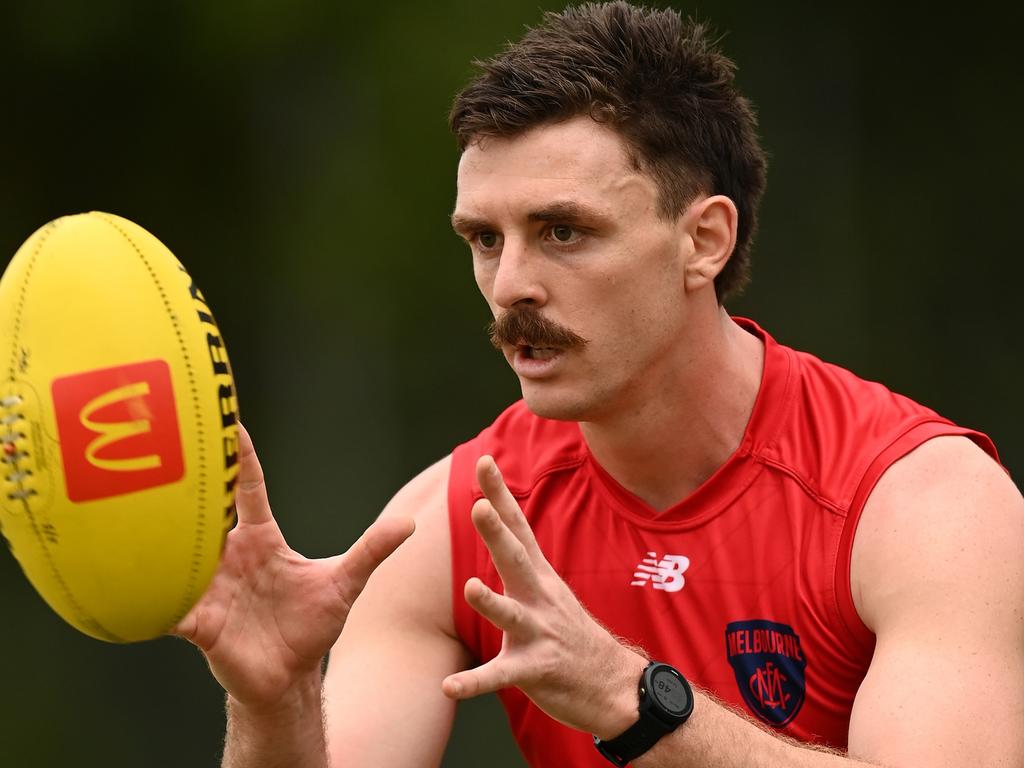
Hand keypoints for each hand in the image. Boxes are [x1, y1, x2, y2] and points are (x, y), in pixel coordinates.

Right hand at [172, 423, 413, 712]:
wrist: (288, 678)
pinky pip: (170, 604)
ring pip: (180, 552)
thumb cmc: (311, 625)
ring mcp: (210, 587)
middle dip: (189, 482)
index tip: (231, 424)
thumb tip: (409, 523)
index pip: (248, 490)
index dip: (240, 458)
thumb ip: (372, 550)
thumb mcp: (344, 583)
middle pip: (204, 511)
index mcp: (262, 540)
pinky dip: (156, 595)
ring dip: (167, 532)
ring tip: (143, 502)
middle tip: (173, 445)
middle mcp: (230, 556)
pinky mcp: (198, 622)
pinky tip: (138, 582)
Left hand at [441, 456, 646, 737]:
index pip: (518, 527)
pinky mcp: (536, 670)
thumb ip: (519, 558)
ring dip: (492, 603)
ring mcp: (540, 634)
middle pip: (516, 560)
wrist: (614, 685)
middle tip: (478, 507)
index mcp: (538, 577)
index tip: (484, 460)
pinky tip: (449, 685)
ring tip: (471, 587)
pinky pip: (501, 676)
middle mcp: (539, 599)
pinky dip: (474, 681)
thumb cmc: (568, 633)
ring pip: (512, 615)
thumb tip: (495, 517)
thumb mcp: (546, 589)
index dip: (501, 494)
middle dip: (497, 533)